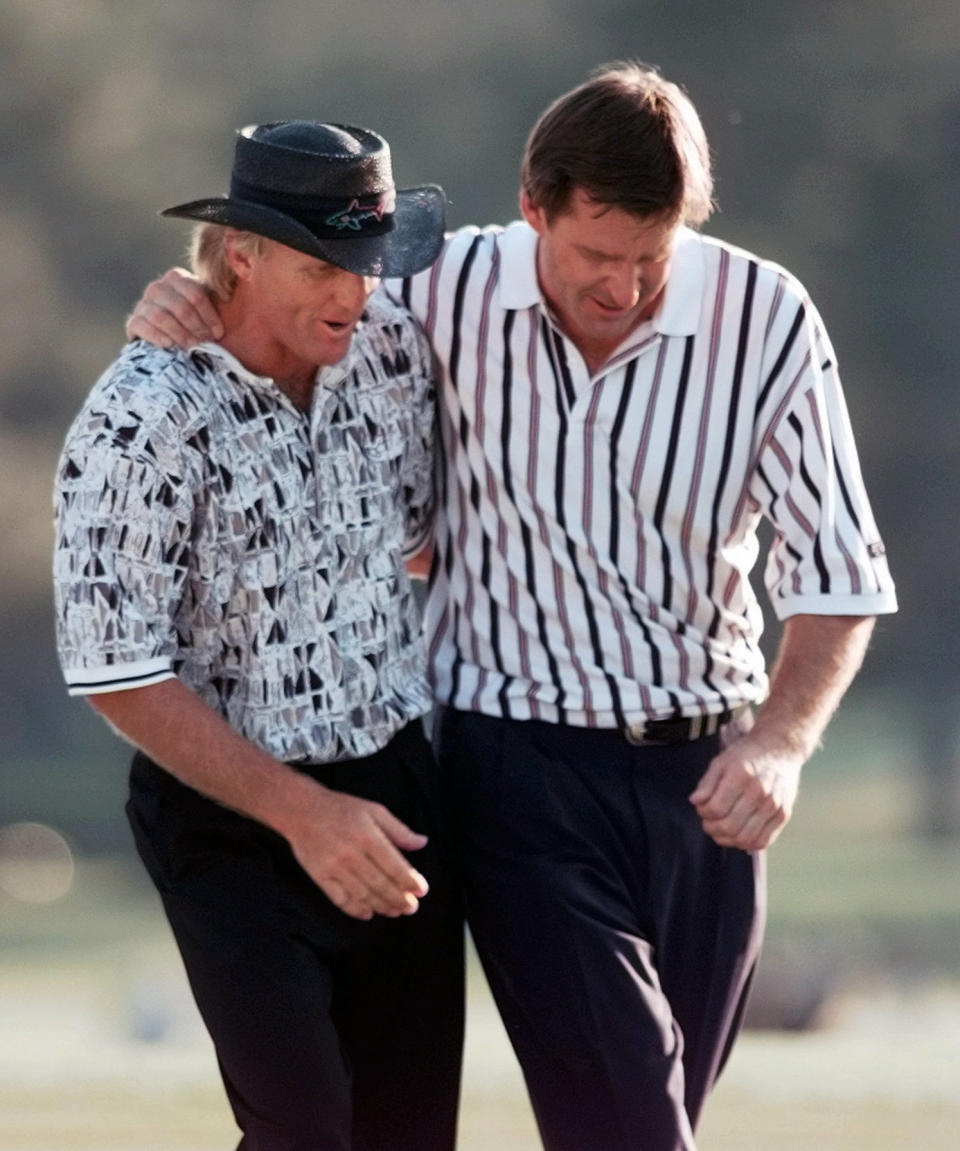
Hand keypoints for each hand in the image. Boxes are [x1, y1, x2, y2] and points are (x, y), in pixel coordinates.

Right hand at [125, 267, 223, 346]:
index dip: (209, 316)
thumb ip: (217, 304)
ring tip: (191, 346)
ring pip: (160, 316)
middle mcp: (158, 287)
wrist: (167, 336)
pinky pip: (142, 326)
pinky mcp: (133, 321)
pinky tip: (169, 345)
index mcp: (177, 279)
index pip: (195, 294)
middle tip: (205, 342)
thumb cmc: (194, 323)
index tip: (218, 333)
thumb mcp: (205, 310)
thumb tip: (234, 302)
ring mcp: (143, 304)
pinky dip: (156, 336)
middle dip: (196, 326)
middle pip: (180, 306)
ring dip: (179, 334)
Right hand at [284, 781, 429, 919]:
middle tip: (412, 908)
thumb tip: (422, 842)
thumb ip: (399, 830)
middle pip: (381, 884)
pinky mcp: (320, 877)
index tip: (422, 891)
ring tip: (395, 912)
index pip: (395, 866)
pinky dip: (355, 910)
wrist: (300, 810)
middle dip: (400, 899)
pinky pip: (340, 899)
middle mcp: (351, 854)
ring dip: (382, 906)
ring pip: (363, 895)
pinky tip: (368, 913)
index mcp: (368, 836)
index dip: (410, 882)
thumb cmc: (341, 808)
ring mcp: (334, 868)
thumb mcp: (374, 810)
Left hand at [689, 733, 801, 851]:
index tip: (702, 808)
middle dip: (712, 829)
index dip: (703, 812)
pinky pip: (763, 841)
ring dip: (727, 840)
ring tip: (721, 830)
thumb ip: (706, 782)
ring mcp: (773, 805)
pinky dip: (747, 844)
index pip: (715, 808)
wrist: (779, 748)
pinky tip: (738, 835)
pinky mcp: (783, 814)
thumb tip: (694, 801)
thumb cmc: (746, 755)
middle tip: (708, 822)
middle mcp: (759, 792)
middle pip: (729, 826)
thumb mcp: (721, 761)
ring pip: (745, 838)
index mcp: (740, 776)